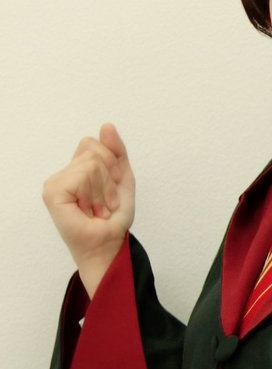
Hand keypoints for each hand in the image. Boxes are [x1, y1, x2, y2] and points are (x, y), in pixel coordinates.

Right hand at [42, 123, 135, 295]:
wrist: (109, 242)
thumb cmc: (113, 217)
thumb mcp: (122, 178)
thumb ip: (116, 151)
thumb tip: (106, 125)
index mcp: (77, 169)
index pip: (94, 143)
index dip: (111, 164)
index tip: (113, 187)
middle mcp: (63, 174)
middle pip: (94, 151)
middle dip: (110, 178)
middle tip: (105, 202)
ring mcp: (55, 183)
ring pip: (92, 163)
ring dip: (104, 190)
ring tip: (98, 208)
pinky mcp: (52, 192)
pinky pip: (83, 175)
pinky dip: (95, 194)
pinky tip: (89, 210)